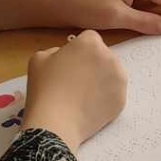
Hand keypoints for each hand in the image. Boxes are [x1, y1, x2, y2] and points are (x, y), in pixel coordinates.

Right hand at [23, 30, 126, 150]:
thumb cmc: (44, 88)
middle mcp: (110, 57)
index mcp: (90, 43)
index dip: (78, 49)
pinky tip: (88, 105)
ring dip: (101, 79)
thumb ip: (55, 50)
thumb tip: (65, 55)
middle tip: (75, 80)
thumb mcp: (39, 59)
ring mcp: (119, 79)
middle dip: (92, 63)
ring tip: (82, 95)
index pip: (89, 38)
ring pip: (111, 73)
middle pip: (102, 55)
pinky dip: (104, 97)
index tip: (69, 63)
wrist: (56, 122)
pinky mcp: (122, 98)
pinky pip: (113, 93)